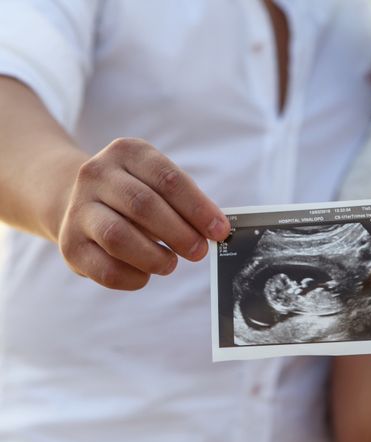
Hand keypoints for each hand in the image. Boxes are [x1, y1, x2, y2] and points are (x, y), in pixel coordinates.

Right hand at [57, 138, 229, 289]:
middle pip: (143, 205)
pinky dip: (132, 277)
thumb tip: (217, 231)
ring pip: (118, 236)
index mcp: (127, 152)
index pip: (168, 179)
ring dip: (153, 256)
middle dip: (179, 232)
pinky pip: (104, 268)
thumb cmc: (134, 195)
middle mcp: (97, 174)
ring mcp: (78, 208)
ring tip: (171, 264)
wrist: (75, 200)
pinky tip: (145, 275)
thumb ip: (187, 204)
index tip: (219, 231)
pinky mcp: (69, 244)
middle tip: (199, 252)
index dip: (198, 208)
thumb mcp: (157, 184)